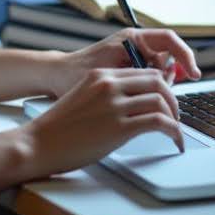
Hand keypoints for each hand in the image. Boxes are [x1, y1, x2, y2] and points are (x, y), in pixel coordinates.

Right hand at [20, 68, 184, 177]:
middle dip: (173, 98)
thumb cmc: (58, 127)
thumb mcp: (84, 98)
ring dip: (175, 116)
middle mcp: (109, 85)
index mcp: (101, 76)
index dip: (163, 85)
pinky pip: (159, 122)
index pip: (144, 72)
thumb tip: (134, 104)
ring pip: (161, 100)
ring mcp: (114, 105)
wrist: (38, 142)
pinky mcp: (119, 127)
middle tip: (175, 113)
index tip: (168, 99)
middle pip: (157, 81)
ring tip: (175, 129)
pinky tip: (174, 140)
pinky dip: (174, 131)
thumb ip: (108, 95)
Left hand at [46, 28, 201, 98]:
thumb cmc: (76, 73)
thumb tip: (167, 80)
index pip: (169, 40)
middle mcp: (133, 44)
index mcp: (131, 38)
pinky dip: (151, 90)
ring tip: (150, 100)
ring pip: (160, 71)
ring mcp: (131, 57)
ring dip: (161, 86)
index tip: (193, 72)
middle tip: (167, 94)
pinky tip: (144, 103)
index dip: (185, 55)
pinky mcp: (127, 70)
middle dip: (172, 76)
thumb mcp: (111, 75)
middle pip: (168, 58)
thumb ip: (140, 76)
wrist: (56, 78)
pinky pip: (148, 78)